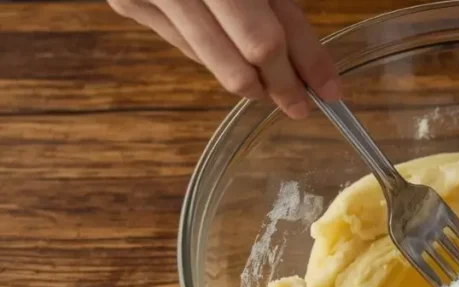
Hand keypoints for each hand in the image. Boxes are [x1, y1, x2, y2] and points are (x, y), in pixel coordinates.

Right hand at [108, 0, 341, 117]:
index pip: (270, 37)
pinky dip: (217, 54)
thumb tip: (307, 58)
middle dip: (279, 86)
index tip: (330, 90)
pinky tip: (234, 50)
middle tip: (301, 104)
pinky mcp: (129, 4)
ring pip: (212, 61)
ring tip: (273, 81)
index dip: (306, 65)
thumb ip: (282, 4)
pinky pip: (185, 44)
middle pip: (242, 61)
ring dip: (249, 78)